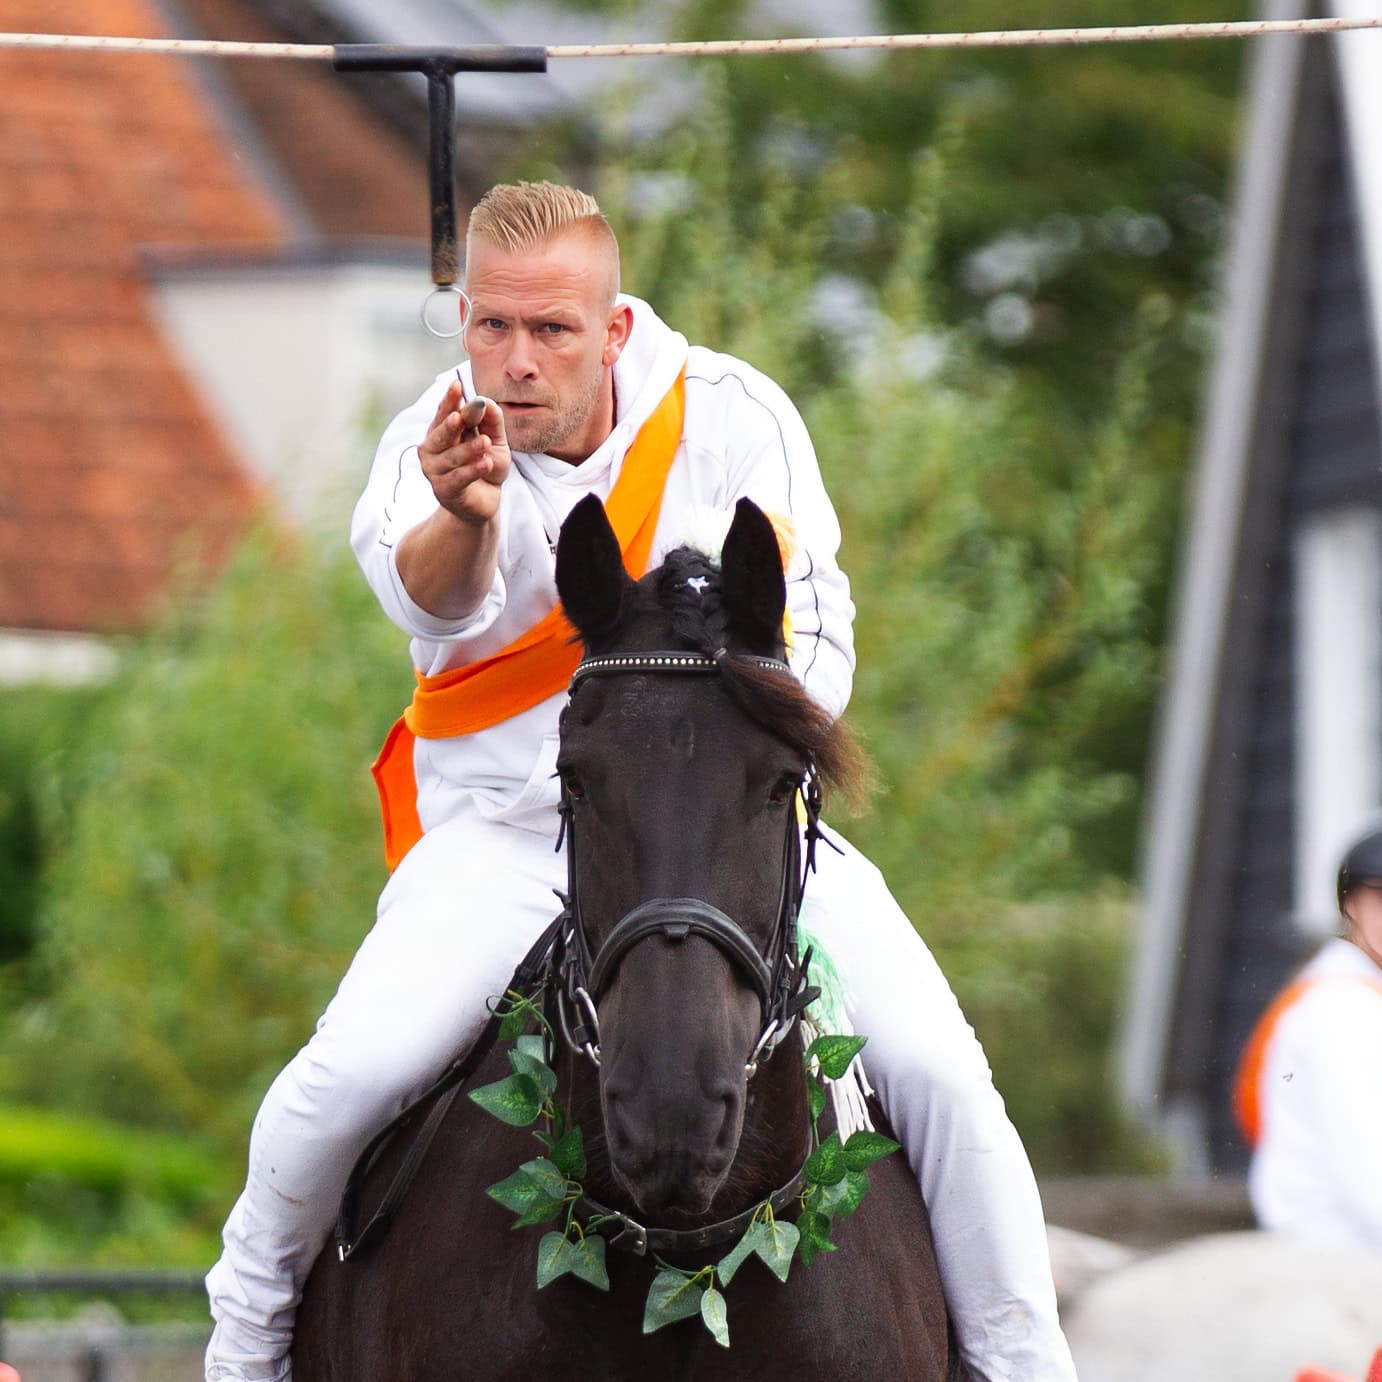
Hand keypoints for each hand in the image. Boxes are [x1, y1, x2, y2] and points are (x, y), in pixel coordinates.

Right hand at [418, 382, 511, 525]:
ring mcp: (435, 470)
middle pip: (441, 433)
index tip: (456, 384)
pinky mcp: (444, 490)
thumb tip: (485, 400)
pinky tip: (486, 463)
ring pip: (451, 456)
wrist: (483, 503)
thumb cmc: (484, 466)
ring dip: (468, 449)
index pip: (445, 412)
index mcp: (443, 431)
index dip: (449, 399)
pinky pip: (458, 478)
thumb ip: (492, 422)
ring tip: (486, 443)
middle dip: (451, 424)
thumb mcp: (495, 441)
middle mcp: (433, 449)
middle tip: (461, 415)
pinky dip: (472, 470)